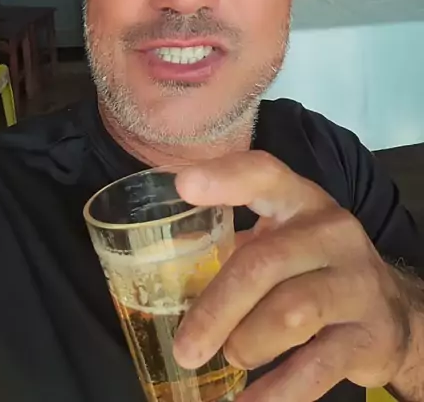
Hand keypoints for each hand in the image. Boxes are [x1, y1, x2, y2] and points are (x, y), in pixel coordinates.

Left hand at [173, 151, 411, 401]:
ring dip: (246, 344)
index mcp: (301, 201)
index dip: (225, 178)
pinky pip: (315, 367)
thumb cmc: (316, 268)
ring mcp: (355, 282)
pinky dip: (276, 392)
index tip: (183, 187)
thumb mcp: (284, 240)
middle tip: (186, 347)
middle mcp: (332, 232)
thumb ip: (234, 243)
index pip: (264, 174)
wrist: (393, 312)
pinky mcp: (368, 335)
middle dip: (217, 308)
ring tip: (232, 356)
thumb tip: (162, 264)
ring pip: (289, 314)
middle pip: (264, 263)